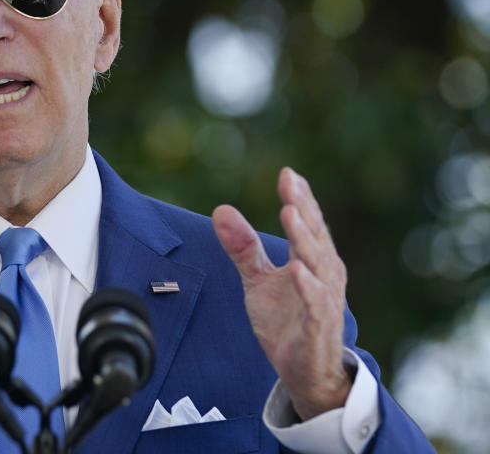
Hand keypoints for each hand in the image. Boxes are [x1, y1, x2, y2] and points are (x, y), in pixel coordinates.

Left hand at [212, 168, 350, 420]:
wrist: (303, 372)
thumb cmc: (286, 320)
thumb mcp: (257, 280)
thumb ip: (242, 247)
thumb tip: (220, 209)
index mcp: (312, 261)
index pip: (307, 223)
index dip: (299, 198)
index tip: (287, 173)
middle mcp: (324, 275)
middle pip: (315, 236)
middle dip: (303, 208)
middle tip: (290, 183)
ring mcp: (324, 301)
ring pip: (318, 265)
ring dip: (304, 238)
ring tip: (290, 213)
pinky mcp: (318, 328)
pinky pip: (316, 305)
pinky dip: (308, 287)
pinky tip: (297, 269)